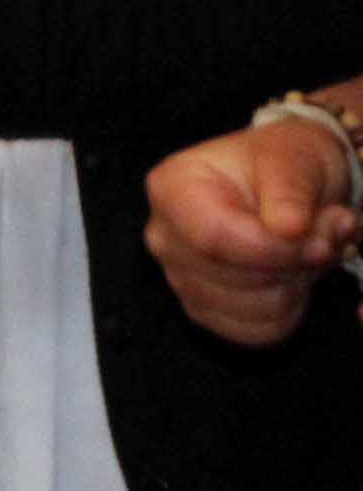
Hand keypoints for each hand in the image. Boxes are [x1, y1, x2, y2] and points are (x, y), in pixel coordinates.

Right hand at [145, 120, 360, 347]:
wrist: (285, 180)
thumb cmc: (282, 162)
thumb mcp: (293, 159)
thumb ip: (290, 191)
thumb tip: (288, 228)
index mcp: (172, 190)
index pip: (214, 239)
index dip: (274, 249)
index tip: (322, 240)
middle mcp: (165, 237)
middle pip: (236, 278)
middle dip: (295, 264)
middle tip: (325, 235)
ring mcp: (180, 278)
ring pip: (255, 309)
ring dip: (297, 284)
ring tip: (306, 251)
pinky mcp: (205, 310)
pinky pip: (258, 332)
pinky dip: (289, 309)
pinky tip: (290, 275)